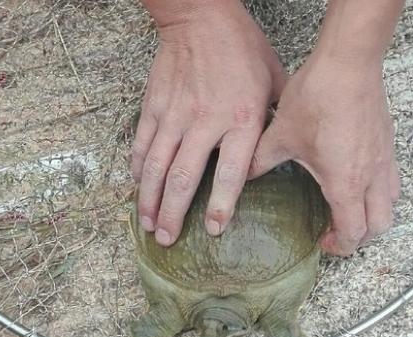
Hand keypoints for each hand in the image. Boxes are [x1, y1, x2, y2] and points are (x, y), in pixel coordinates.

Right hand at [131, 1, 285, 245]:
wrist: (202, 17)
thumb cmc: (243, 49)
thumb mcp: (272, 83)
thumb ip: (271, 122)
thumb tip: (274, 151)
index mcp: (241, 120)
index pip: (230, 173)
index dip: (220, 205)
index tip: (214, 229)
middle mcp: (206, 122)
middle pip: (184, 178)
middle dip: (174, 214)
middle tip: (167, 239)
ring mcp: (175, 114)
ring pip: (157, 166)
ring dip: (150, 199)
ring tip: (148, 224)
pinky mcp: (155, 105)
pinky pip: (142, 143)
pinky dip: (138, 168)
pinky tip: (137, 186)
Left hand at [249, 52, 399, 255]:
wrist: (347, 64)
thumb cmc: (318, 99)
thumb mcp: (281, 136)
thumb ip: (262, 160)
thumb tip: (245, 174)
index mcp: (346, 183)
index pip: (353, 233)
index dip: (339, 246)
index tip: (323, 242)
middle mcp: (372, 176)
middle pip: (380, 226)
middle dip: (361, 238)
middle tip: (337, 232)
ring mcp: (384, 159)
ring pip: (391, 203)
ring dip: (373, 215)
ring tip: (349, 209)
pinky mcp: (387, 142)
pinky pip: (391, 178)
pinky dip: (379, 191)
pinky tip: (358, 178)